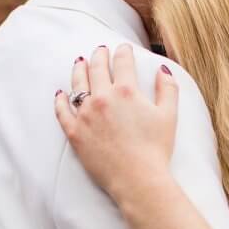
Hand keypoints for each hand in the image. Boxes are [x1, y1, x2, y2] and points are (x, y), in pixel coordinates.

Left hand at [54, 45, 177, 202]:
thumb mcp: (169, 115)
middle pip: (96, 68)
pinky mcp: (74, 132)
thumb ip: (167, 89)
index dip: (123, 52)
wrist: (138, 179)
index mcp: (126, 91)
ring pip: (77, 84)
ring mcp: (85, 115)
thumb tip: (163, 69)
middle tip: (100, 50)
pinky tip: (60, 94)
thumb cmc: (156, 149)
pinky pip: (62, 111)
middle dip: (99, 56)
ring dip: (79, 70)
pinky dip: (60, 100)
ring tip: (80, 62)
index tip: (123, 49)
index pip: (122, 62)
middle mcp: (102, 98)